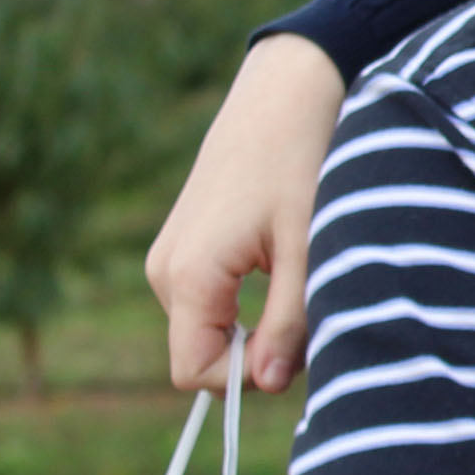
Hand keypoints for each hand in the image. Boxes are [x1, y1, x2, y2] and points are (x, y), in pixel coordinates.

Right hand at [142, 34, 346, 390]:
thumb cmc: (301, 161)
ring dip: (254, 327)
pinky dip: (246, 304)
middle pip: (201, 355)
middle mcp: (166, 270)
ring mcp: (170, 256)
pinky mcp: (183, 245)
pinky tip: (280, 264)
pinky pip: (208, 303)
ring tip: (298, 277)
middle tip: (309, 309)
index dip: (245, 381)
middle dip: (256, 354)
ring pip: (207, 330)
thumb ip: (290, 322)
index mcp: (189, 274)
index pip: (194, 373)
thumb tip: (270, 384)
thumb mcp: (309, 247)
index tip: (296, 350)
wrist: (285, 90)